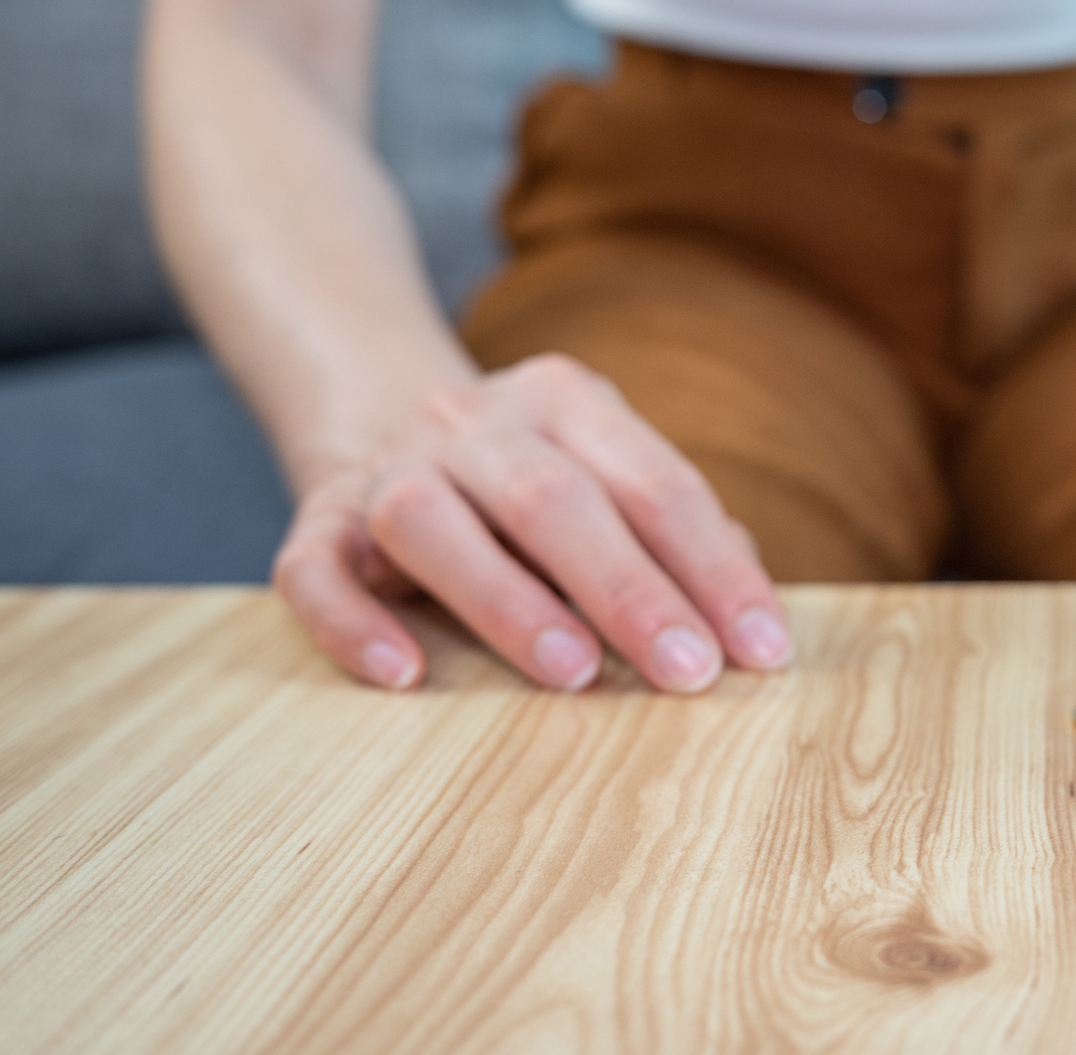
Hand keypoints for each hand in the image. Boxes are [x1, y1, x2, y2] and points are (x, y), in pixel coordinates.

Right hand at [272, 354, 792, 691]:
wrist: (377, 411)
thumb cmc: (529, 479)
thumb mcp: (606, 473)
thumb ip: (671, 531)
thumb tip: (745, 608)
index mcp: (566, 400)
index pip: (655, 483)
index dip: (714, 569)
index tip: (762, 651)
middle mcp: (472, 421)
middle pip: (552, 497)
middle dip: (630, 589)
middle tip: (689, 673)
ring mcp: (385, 466)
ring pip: (430, 522)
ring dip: (506, 600)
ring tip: (574, 673)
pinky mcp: (313, 521)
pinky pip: (315, 569)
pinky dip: (355, 625)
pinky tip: (406, 676)